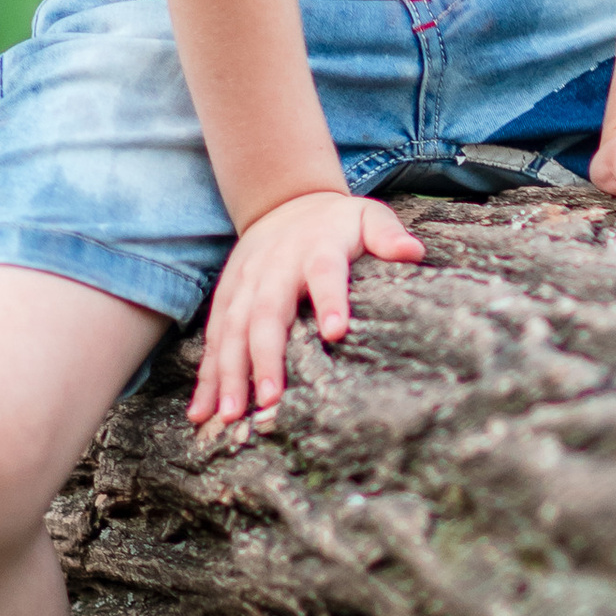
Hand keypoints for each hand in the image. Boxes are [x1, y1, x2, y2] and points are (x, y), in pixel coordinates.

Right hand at [193, 186, 425, 425]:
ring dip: (228, 373)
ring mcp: (245, 284)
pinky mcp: (226, 299)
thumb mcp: (367, 216)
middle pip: (266, 311)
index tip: (336, 331)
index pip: (324, 272)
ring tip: (229, 415)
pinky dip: (206, 376)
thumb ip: (388, 234)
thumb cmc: (337, 222)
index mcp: (316, 249)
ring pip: (232, 330)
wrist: (284, 201)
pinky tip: (202, 411)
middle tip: (269, 399)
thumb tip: (413, 252)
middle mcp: (274, 268)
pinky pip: (213, 339)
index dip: (330, 299)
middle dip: (265, 356)